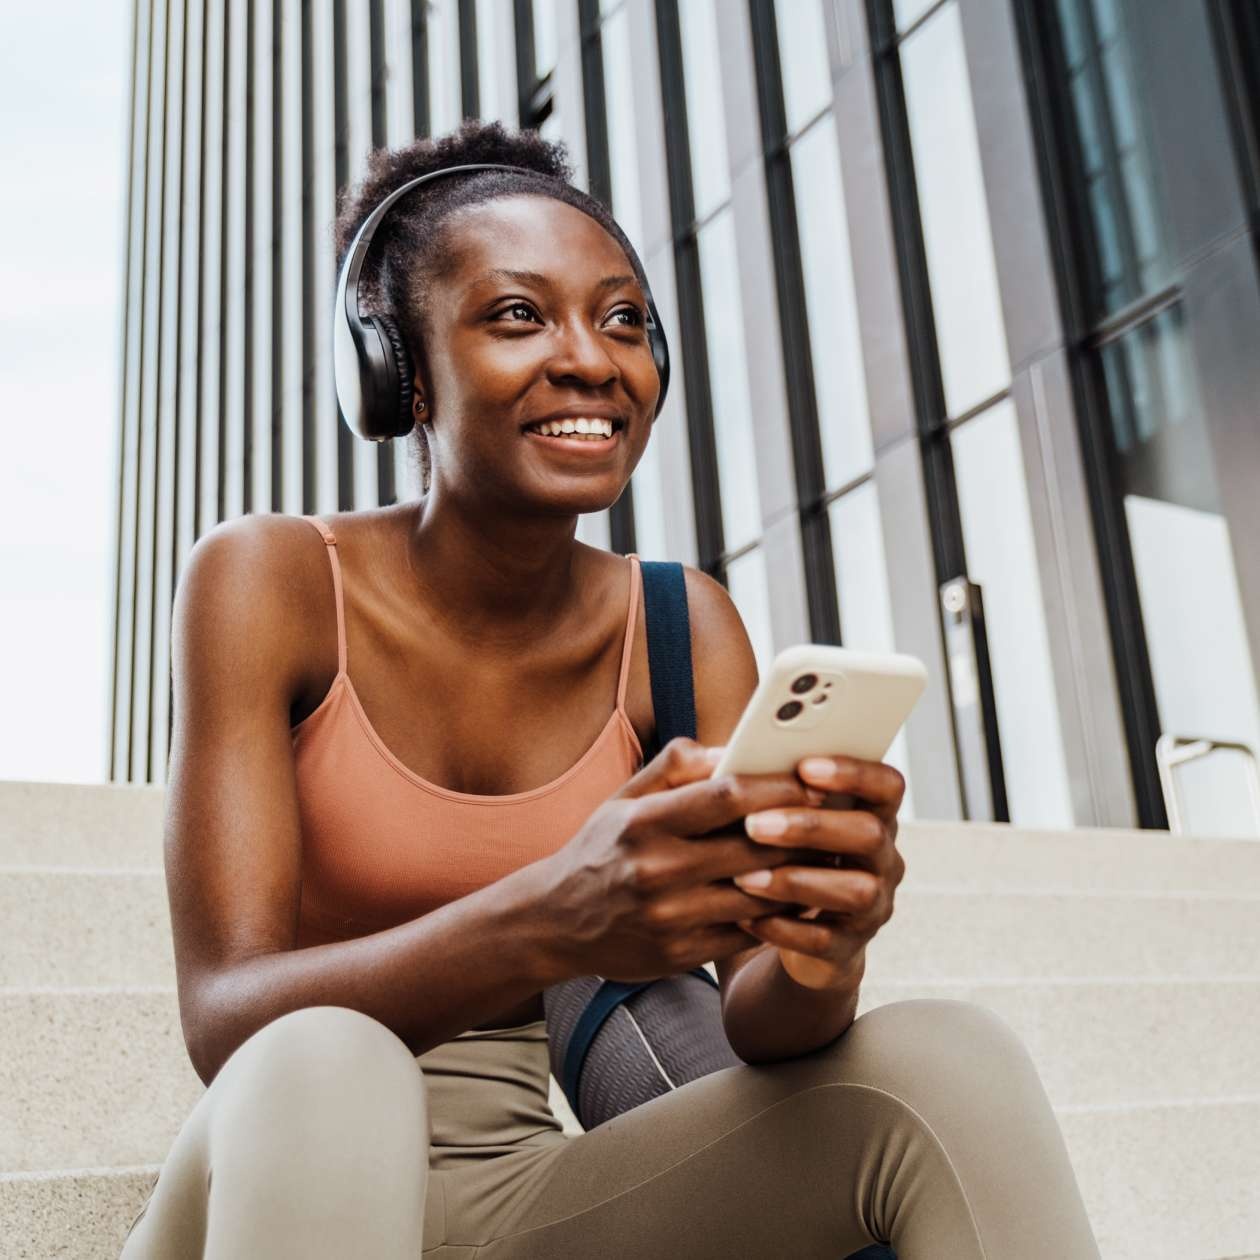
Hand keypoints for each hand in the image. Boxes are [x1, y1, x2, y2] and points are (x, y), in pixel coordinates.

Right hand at [530, 738, 826, 984]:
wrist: (554, 923)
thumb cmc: (600, 850)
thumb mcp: (623, 799)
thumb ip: (675, 767)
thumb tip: (729, 749)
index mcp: (644, 823)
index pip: (726, 797)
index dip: (777, 786)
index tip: (811, 778)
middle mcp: (656, 870)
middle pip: (753, 847)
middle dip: (801, 832)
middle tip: (838, 817)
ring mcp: (670, 916)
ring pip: (758, 895)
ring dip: (799, 876)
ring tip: (829, 856)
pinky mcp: (681, 953)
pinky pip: (747, 933)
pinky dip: (777, 915)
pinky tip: (798, 897)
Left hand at [731, 755, 905, 990]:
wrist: (788, 930)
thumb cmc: (776, 853)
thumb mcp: (775, 815)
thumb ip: (760, 785)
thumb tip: (721, 763)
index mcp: (870, 814)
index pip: (887, 784)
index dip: (854, 772)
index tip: (804, 767)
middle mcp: (882, 858)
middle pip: (870, 833)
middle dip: (811, 826)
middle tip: (754, 825)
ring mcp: (872, 905)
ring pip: (856, 890)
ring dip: (796, 880)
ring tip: (744, 877)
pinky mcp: (848, 948)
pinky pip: (825, 940)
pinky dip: (782, 928)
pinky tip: (745, 917)